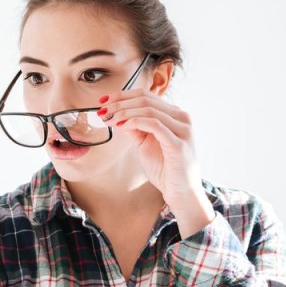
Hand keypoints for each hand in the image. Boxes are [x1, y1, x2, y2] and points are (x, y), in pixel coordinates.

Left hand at [100, 88, 215, 237]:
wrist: (180, 191)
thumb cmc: (164, 168)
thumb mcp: (144, 143)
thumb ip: (133, 128)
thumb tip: (116, 114)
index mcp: (174, 115)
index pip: (146, 96)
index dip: (122, 95)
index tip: (103, 100)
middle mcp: (181, 118)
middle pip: (146, 100)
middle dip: (120, 103)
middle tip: (102, 110)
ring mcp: (182, 129)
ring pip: (149, 110)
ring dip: (124, 112)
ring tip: (109, 118)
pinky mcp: (179, 143)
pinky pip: (155, 125)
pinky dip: (135, 122)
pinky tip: (122, 125)